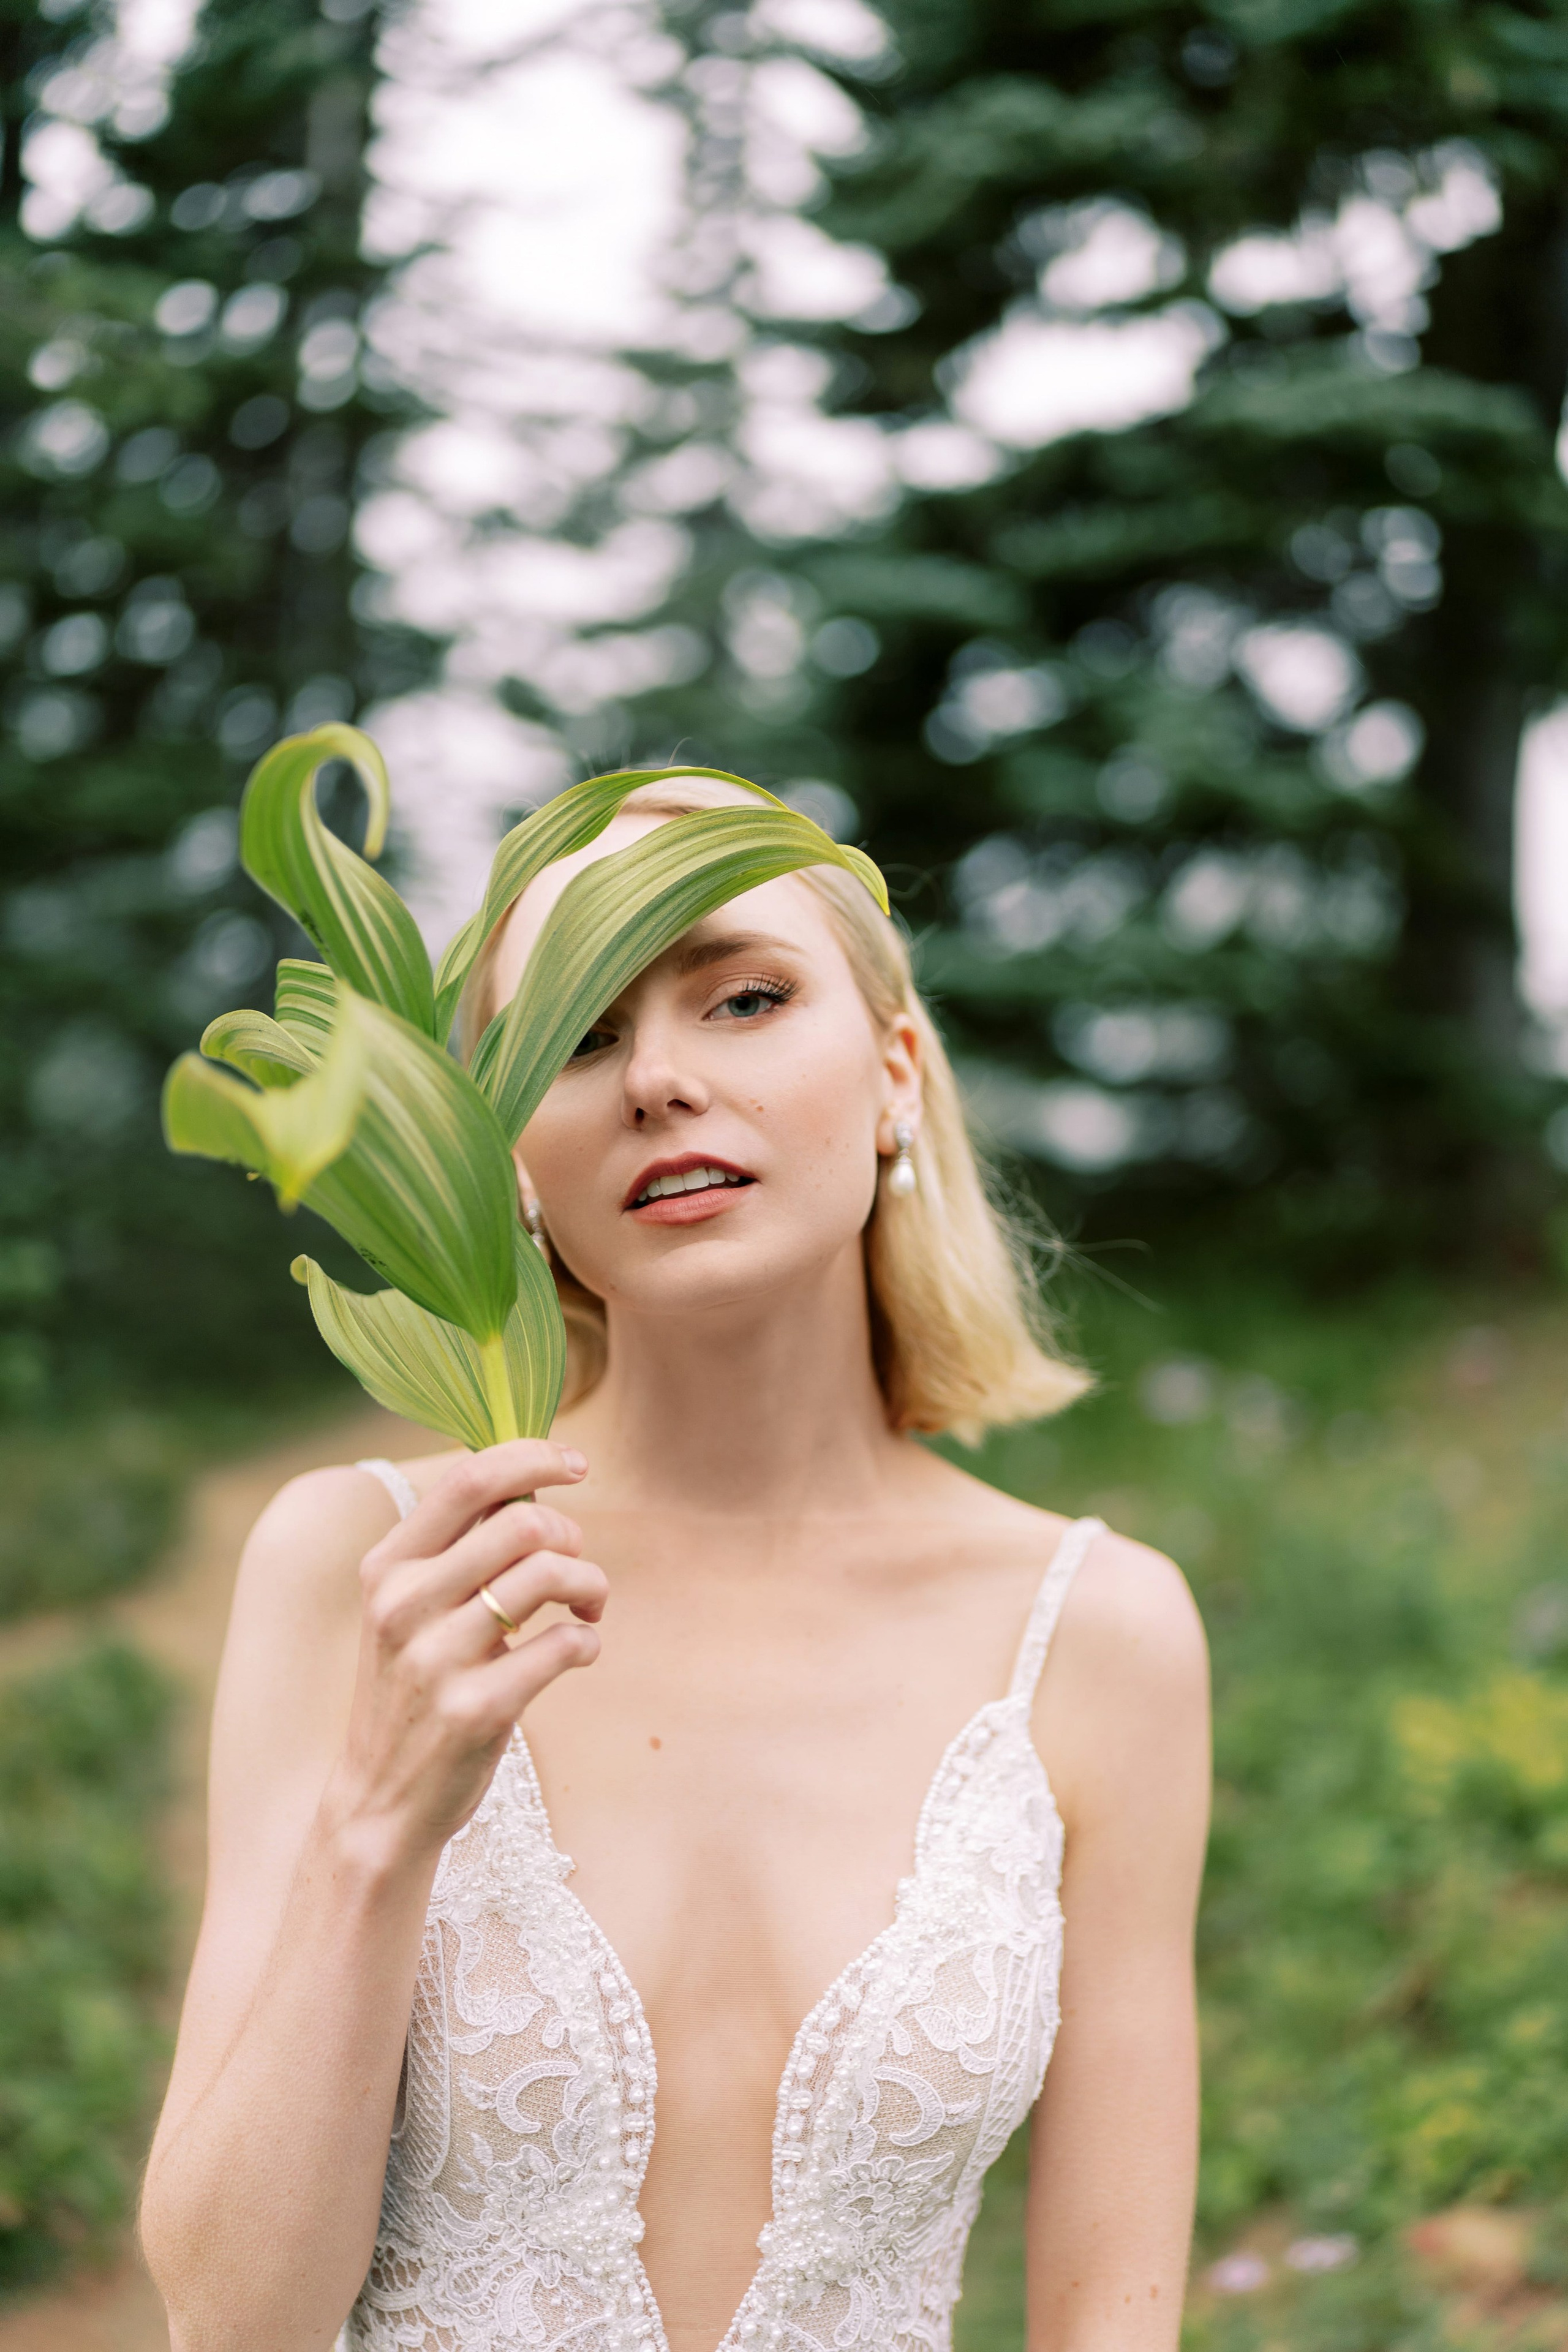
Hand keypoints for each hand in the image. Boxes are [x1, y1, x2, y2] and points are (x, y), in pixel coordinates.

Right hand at [324, 1440, 603, 1867]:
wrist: (381, 1800)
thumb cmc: (413, 1690)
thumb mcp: (410, 1610)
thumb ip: (460, 1547)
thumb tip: (532, 1482)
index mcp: (388, 1567)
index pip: (468, 1479)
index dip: (535, 1457)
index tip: (576, 1463)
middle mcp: (404, 1604)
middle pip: (524, 1523)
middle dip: (571, 1536)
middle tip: (575, 1566)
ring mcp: (437, 1659)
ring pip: (550, 1576)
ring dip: (591, 1584)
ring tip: (587, 1607)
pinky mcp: (476, 1709)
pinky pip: (565, 1645)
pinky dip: (588, 1640)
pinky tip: (577, 1651)